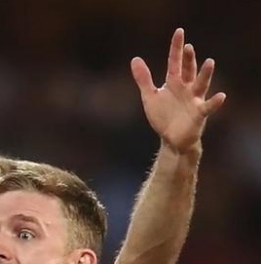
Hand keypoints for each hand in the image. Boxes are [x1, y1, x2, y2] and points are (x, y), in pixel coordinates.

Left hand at [131, 28, 225, 153]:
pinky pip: (208, 106)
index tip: (179, 32)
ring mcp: (194, 99)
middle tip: (188, 47)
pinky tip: (221, 96)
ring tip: (209, 62)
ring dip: (205, 74)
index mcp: (175, 82)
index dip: (176, 48)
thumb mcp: (150, 97)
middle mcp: (187, 88)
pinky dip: (214, 102)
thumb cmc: (163, 116)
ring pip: (201, 84)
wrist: (171, 139)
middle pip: (189, 70)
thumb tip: (135, 59)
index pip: (175, 62)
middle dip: (189, 59)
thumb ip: (144, 79)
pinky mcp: (199, 114)